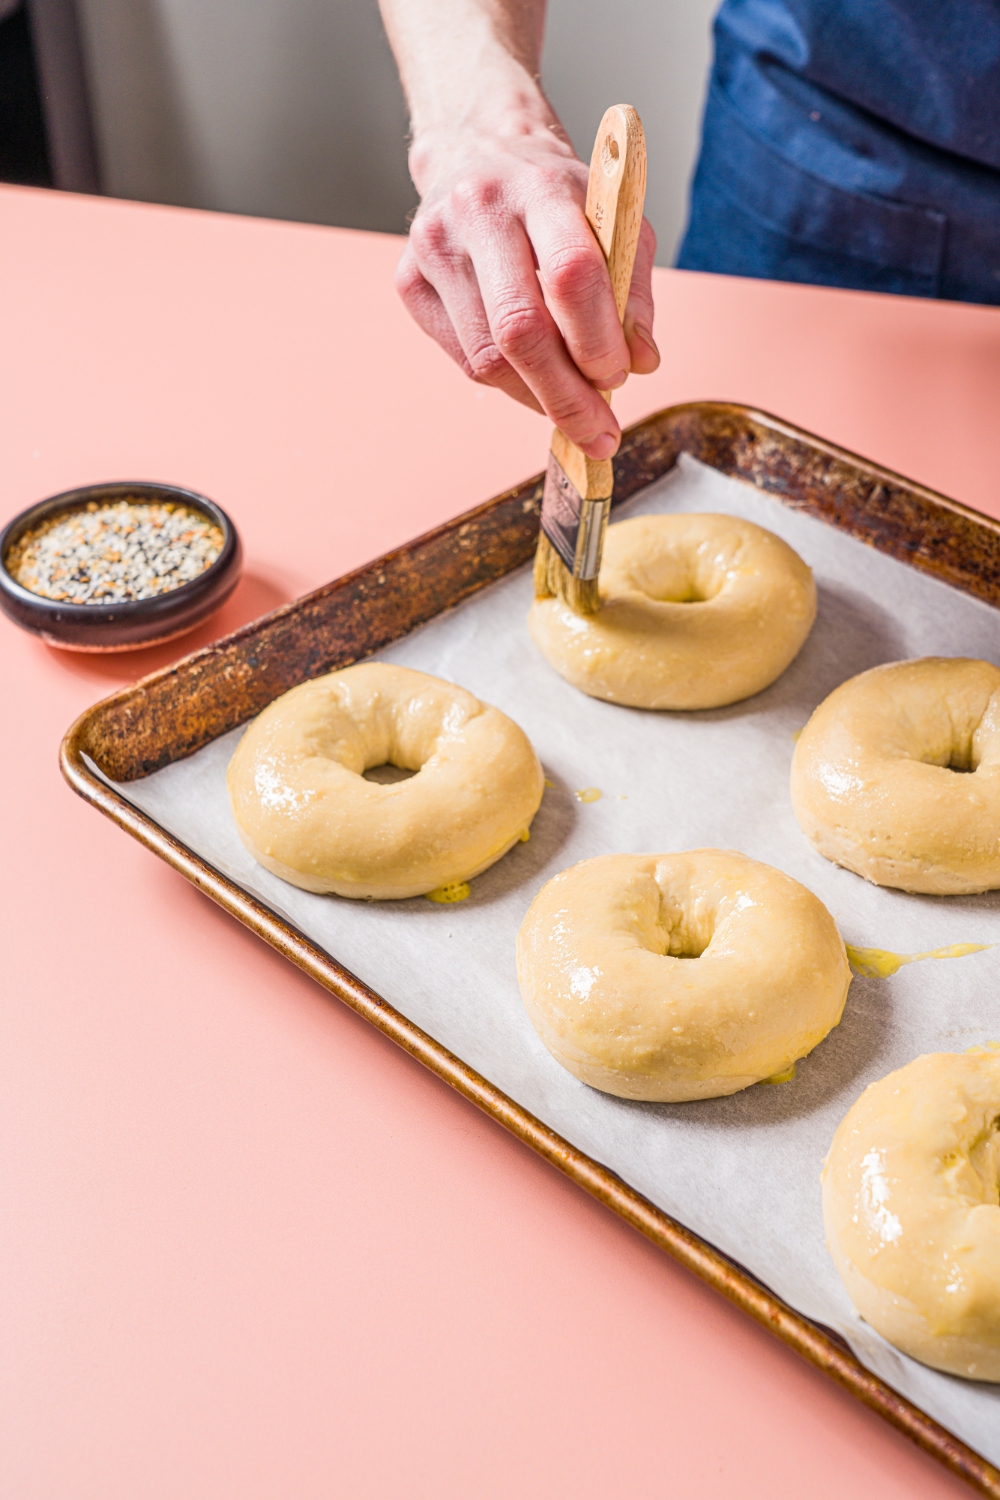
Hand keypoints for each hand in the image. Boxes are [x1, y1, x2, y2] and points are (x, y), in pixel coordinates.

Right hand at [398, 124, 658, 459]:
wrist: (479, 151)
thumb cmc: (555, 196)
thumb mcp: (614, 223)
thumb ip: (632, 293)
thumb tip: (640, 364)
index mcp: (542, 188)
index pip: (572, 275)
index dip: (598, 341)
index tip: (619, 378)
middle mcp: (480, 212)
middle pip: (520, 330)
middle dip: (566, 396)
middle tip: (598, 433)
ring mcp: (434, 247)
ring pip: (486, 358)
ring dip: (537, 398)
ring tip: (570, 404)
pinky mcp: (409, 281)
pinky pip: (462, 360)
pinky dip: (507, 385)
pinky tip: (532, 381)